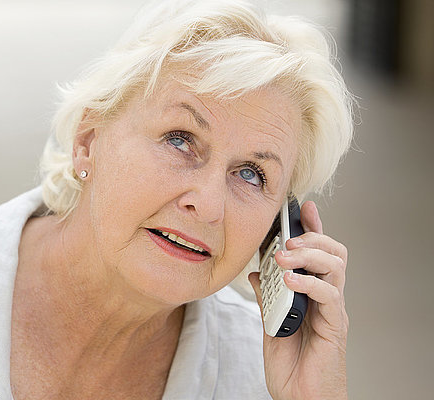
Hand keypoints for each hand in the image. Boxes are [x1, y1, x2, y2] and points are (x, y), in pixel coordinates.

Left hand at [248, 201, 348, 399]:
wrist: (300, 399)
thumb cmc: (290, 364)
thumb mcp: (271, 324)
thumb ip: (268, 297)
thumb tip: (257, 271)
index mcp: (311, 293)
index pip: (317, 253)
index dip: (313, 228)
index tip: (302, 207)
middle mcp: (326, 298)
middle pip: (334, 252)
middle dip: (312, 236)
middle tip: (287, 236)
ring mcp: (332, 310)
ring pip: (336, 266)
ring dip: (309, 254)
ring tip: (285, 254)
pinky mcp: (334, 326)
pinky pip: (330, 296)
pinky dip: (309, 282)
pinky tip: (290, 280)